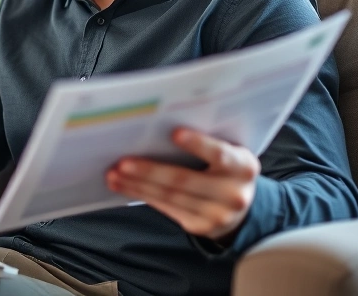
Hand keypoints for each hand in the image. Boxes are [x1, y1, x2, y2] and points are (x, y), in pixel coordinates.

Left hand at [106, 128, 260, 242]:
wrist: (240, 207)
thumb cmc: (225, 168)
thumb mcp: (228, 153)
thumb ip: (206, 143)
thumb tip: (157, 131)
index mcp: (243, 167)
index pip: (220, 154)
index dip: (198, 144)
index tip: (174, 133)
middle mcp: (233, 193)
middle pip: (184, 180)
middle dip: (150, 171)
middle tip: (122, 163)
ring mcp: (217, 215)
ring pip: (170, 197)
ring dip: (137, 185)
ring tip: (114, 175)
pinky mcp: (200, 227)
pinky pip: (167, 209)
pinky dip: (143, 195)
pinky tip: (125, 187)